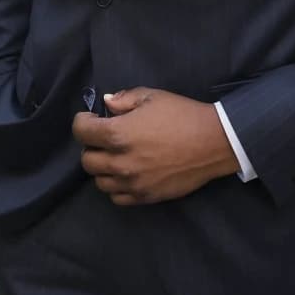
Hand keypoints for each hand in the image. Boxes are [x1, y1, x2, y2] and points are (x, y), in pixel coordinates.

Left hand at [72, 87, 239, 206]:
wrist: (212, 142)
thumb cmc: (182, 114)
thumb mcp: (152, 96)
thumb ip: (124, 99)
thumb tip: (106, 103)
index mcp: (118, 134)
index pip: (81, 132)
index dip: (82, 122)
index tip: (90, 119)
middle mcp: (120, 162)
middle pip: (86, 160)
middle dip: (91, 146)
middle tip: (104, 138)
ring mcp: (132, 183)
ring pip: (99, 182)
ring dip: (103, 168)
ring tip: (116, 156)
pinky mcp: (145, 197)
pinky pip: (117, 197)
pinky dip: (116, 186)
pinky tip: (127, 174)